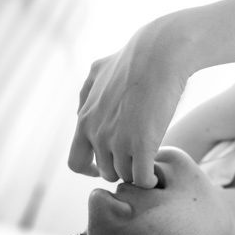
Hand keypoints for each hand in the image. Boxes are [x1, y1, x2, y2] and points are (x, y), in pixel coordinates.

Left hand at [68, 25, 187, 187]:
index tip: (108, 166)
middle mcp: (97, 134)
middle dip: (121, 168)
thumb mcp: (97, 73)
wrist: (158, 54)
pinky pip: (143, 177)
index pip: (76, 163)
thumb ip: (85, 97)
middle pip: (106, 172)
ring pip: (126, 176)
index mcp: (85, 121)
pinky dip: (149, 179)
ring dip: (137, 173)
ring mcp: (119, 141)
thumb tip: (81, 115)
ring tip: (150, 163)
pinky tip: (157, 173)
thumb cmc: (133, 60)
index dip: (92, 170)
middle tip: (137, 161)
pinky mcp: (143, 144)